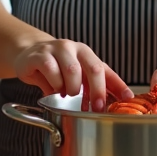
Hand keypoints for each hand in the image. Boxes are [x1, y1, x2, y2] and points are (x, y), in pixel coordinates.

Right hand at [12, 39, 132, 111]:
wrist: (29, 54)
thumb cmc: (57, 67)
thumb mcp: (76, 75)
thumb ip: (94, 86)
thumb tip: (116, 101)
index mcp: (86, 54)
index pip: (106, 70)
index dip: (118, 85)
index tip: (126, 98)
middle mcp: (74, 48)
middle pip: (93, 69)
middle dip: (98, 91)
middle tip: (96, 107)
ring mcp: (56, 49)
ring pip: (72, 70)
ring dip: (72, 88)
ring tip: (68, 94)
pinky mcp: (40, 55)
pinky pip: (51, 71)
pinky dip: (54, 85)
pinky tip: (53, 90)